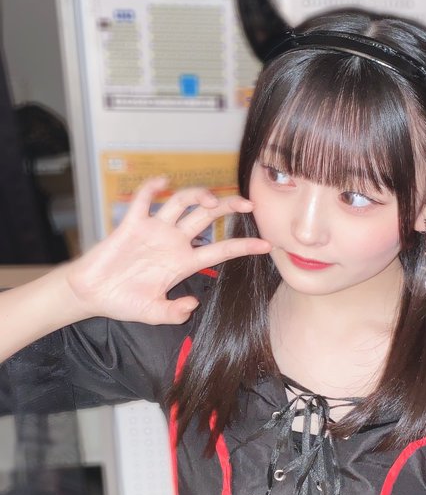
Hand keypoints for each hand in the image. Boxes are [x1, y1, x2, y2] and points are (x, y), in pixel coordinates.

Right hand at [65, 177, 270, 324]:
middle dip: (228, 208)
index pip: (220, 250)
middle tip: (248, 204)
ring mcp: (154, 230)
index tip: (266, 245)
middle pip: (207, 218)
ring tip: (210, 199)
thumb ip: (173, 313)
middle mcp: (173, 242)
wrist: (90, 294)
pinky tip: (162, 181)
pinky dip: (152, 187)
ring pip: (182, 204)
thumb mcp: (152, 313)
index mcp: (183, 262)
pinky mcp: (132, 223)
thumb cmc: (122, 301)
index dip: (243, 246)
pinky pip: (144, 199)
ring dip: (197, 196)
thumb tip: (192, 305)